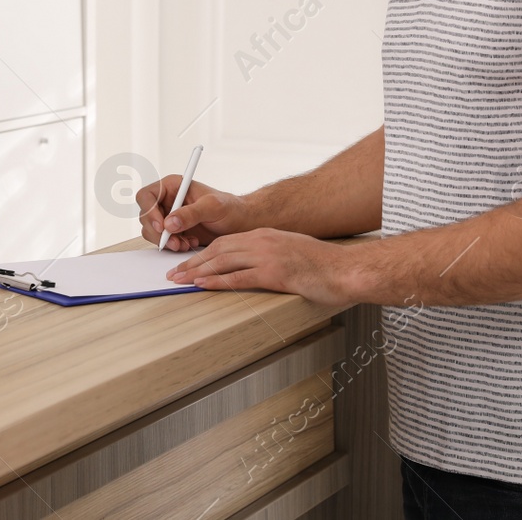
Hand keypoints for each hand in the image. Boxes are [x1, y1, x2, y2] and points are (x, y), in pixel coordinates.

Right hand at [136, 175, 249, 251]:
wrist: (240, 223)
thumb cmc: (230, 208)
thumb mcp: (213, 207)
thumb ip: (191, 213)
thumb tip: (170, 223)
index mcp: (172, 186)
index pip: (147, 196)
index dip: (149, 211)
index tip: (162, 227)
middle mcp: (167, 200)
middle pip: (146, 216)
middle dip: (159, 232)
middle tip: (175, 242)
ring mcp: (169, 216)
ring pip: (152, 231)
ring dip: (167, 241)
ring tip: (186, 243)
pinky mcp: (174, 231)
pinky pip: (163, 241)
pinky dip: (173, 246)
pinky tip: (190, 244)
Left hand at [167, 227, 355, 305]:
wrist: (347, 269)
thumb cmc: (324, 266)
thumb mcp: (291, 252)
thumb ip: (271, 256)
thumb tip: (254, 268)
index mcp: (265, 235)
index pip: (225, 242)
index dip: (203, 254)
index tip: (187, 264)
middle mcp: (263, 241)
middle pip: (218, 250)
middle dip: (193, 263)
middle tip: (174, 274)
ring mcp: (268, 256)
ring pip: (223, 262)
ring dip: (197, 272)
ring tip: (180, 281)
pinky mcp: (275, 273)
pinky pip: (239, 277)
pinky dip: (217, 282)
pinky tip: (203, 286)